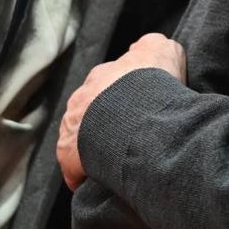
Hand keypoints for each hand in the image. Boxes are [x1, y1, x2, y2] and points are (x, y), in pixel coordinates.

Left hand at [56, 33, 187, 189]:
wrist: (136, 113)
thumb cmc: (150, 83)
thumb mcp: (161, 50)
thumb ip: (153, 47)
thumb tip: (147, 48)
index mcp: (102, 75)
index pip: (106, 85)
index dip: (120, 98)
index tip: (135, 112)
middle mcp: (82, 97)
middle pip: (91, 111)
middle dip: (105, 124)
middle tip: (128, 138)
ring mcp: (71, 124)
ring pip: (80, 138)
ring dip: (94, 147)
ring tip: (117, 160)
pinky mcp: (67, 152)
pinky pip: (73, 167)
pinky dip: (85, 175)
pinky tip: (103, 181)